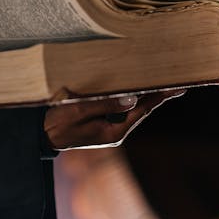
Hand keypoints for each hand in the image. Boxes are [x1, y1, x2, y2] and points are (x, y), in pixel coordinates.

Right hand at [43, 89, 186, 150]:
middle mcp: (115, 131)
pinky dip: (130, 98)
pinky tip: (135, 90)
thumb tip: (132, 98)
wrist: (41, 135)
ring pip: (132, 109)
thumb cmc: (57, 123)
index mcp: (114, 131)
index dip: (160, 97)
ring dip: (145, 96)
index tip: (177, 88)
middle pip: (141, 109)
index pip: (142, 110)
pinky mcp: (100, 123)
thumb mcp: (79, 111)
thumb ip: (105, 104)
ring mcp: (108, 128)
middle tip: (177, 83)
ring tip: (160, 83)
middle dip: (157, 96)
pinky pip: (120, 109)